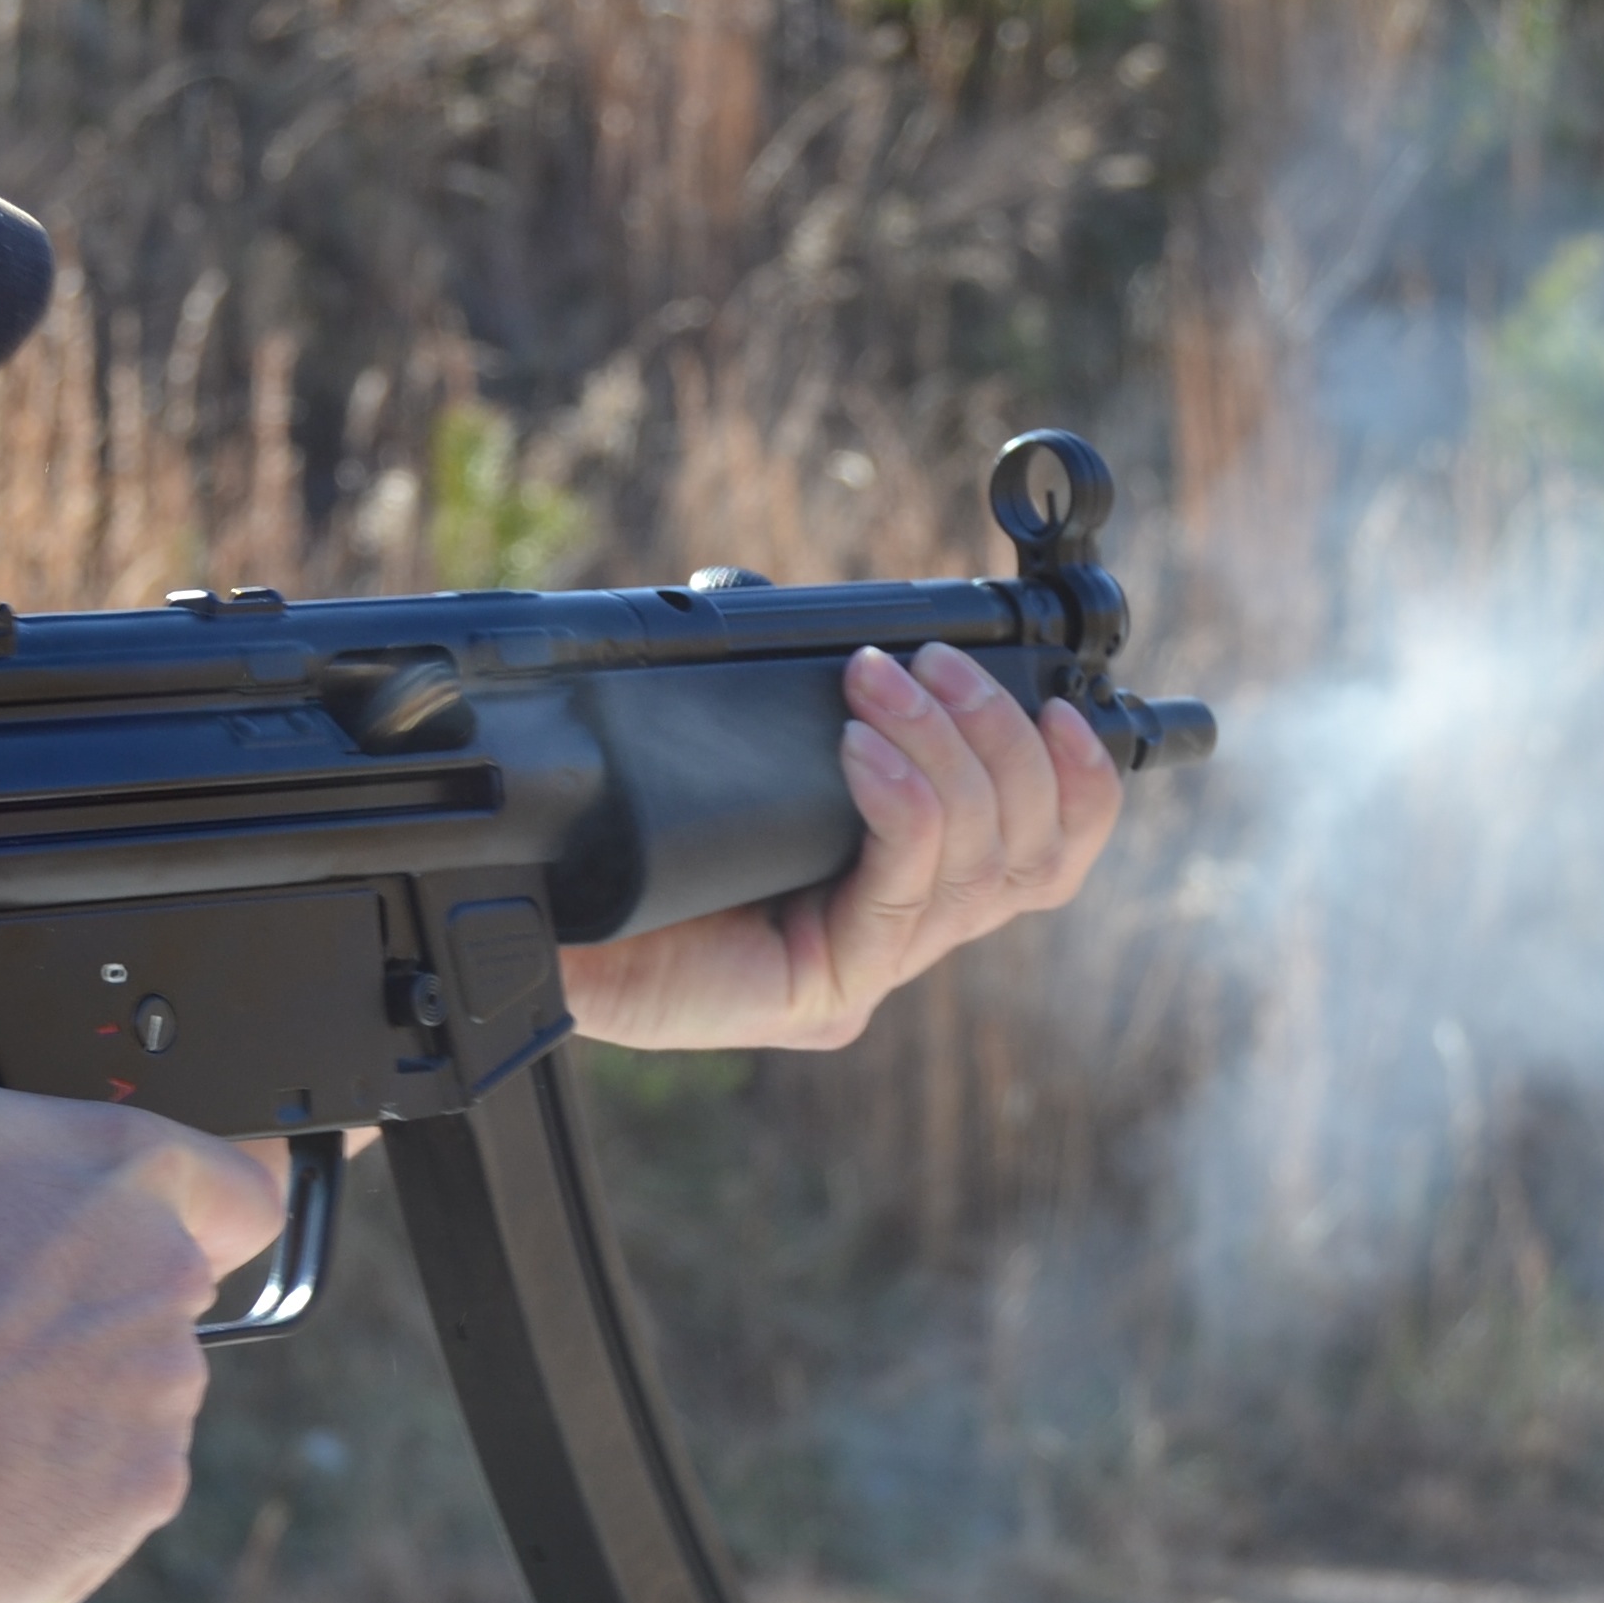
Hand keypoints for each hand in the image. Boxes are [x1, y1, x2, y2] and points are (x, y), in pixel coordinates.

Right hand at [0, 1062, 289, 1602]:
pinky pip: (102, 1489)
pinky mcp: (134, 1499)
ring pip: (129, 1393)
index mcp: (107, 1161)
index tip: (142, 1222)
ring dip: (62, 1401)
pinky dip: (48, 1491)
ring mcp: (158, 1393)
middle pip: (159, 1287)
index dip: (201, 1199)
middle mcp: (161, 1272)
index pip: (239, 1174)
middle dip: (84, 1305)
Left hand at [559, 643, 1126, 1051]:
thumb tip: (752, 604)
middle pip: (1031, 853)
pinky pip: (901, 896)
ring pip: (985, 868)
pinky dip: (903, 810)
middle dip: (999, 736)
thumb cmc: (615, 859)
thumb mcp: (713, 765)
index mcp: (895, 893)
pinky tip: (863, 755)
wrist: (527, 937)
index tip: (1066, 703)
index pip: (1040, 855)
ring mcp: (866, 973)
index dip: (1076, 783)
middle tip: (925, 662)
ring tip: (884, 682)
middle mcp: (897, 940)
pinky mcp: (823, 998)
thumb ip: (762, 710)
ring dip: (953, 751)